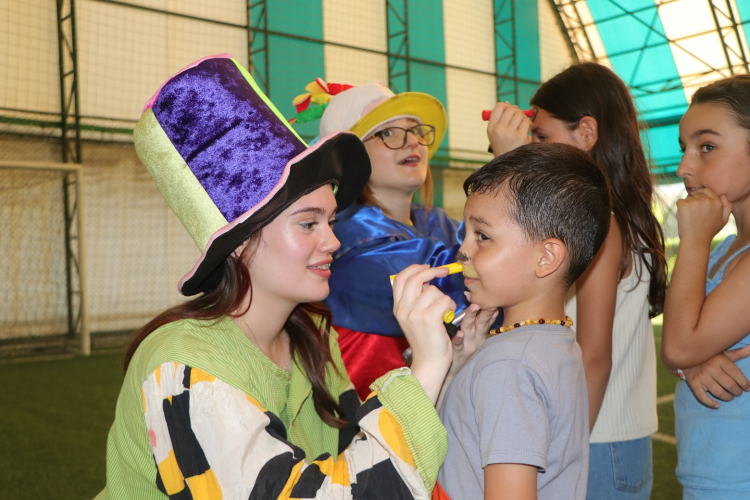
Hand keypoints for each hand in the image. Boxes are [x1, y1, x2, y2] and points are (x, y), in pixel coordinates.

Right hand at [392, 264, 456, 402]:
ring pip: (433, 290)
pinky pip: (444, 300)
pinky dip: (450, 305)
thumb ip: (415, 300)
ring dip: (444, 297)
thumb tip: (426, 279)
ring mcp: (415, 314)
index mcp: (398, 308)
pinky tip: (448, 316)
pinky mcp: (429, 319)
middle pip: (415, 278)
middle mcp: (403, 309)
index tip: (427, 267)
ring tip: (444, 311)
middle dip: (432, 271)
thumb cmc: (426, 341)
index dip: (414, 268)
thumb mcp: (413, 319)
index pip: (400, 278)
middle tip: (444, 271)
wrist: (429, 364)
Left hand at [449, 302, 497, 375]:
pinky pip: (458, 345)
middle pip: (481, 322)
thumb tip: (493, 308)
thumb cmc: (465, 352)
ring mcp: (467, 345)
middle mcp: (476, 338)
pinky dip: (459, 339)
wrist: (455, 373)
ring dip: (472, 317)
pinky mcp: (456, 352)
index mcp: (480, 333)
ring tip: (474, 307)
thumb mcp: (478, 337)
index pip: (487, 319)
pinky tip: (459, 334)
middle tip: (488, 300)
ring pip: (469, 329)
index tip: (495, 299)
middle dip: (485, 311)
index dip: (491, 309)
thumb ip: (484, 323)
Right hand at [486, 102, 530, 156]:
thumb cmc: (503, 146)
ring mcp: (509, 134)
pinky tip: (527, 130)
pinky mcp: (520, 137)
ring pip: (520, 115)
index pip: (498, 107)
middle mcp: (499, 130)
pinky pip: (527, 122)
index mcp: (491, 128)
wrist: (509, 164)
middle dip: (516, 111)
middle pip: (510, 109)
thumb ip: (499, 119)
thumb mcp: (495, 134)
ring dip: (523, 118)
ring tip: (522, 125)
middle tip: (518, 117)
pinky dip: (529, 124)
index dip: (506, 106)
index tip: (510, 110)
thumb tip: (508, 103)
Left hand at [676, 187, 731, 245]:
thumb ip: (727, 206)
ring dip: (687, 204)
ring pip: (688, 198)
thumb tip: (723, 195)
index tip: (698, 199)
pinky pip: (680, 201)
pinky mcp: (684, 205)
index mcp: (717, 202)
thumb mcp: (724, 220)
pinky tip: (684, 216)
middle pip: (697, 194)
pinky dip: (680, 207)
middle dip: (694, 200)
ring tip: (691, 217)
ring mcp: (695, 202)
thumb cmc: (709, 231)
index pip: (708, 190)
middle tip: (694, 214)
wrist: (696, 240)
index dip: (702, 193)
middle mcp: (707, 200)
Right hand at [682, 345, 749, 407]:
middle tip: (738, 392)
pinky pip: (702, 396)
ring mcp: (701, 376)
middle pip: (729, 384)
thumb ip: (738, 353)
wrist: (686, 356)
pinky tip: (717, 405)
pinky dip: (710, 403)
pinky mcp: (693, 383)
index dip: (744, 383)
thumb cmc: (710, 357)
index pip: (736, 374)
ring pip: (718, 392)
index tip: (748, 387)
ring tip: (730, 396)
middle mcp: (710, 368)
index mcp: (720, 360)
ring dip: (727, 397)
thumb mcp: (724, 353)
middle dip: (737, 391)